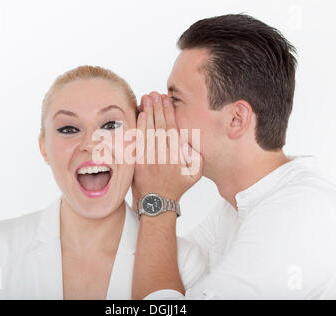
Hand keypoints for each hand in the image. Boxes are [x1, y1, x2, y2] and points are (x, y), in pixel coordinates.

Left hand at [131, 91, 202, 205]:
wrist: (157, 202)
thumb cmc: (177, 187)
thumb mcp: (195, 175)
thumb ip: (197, 157)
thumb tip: (191, 141)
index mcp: (176, 155)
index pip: (173, 128)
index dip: (170, 112)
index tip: (167, 100)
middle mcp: (163, 154)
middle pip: (160, 125)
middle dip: (158, 107)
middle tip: (155, 94)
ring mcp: (149, 157)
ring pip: (149, 130)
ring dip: (148, 112)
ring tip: (147, 98)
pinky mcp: (138, 160)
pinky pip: (139, 140)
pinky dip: (139, 126)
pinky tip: (140, 115)